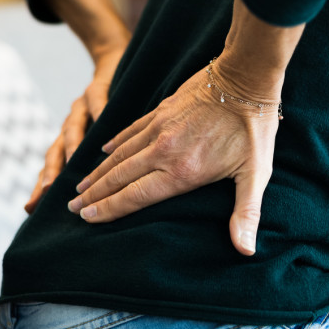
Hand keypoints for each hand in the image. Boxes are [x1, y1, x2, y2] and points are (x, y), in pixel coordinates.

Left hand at [23, 40, 128, 214]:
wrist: (114, 64)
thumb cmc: (109, 107)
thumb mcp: (99, 135)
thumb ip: (95, 160)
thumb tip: (94, 194)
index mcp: (68, 141)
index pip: (51, 168)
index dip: (40, 187)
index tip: (30, 210)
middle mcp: (69, 125)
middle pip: (55, 152)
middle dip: (51, 171)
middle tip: (47, 191)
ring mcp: (80, 107)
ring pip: (72, 128)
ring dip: (73, 145)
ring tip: (74, 161)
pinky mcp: (96, 88)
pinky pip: (97, 102)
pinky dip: (100, 111)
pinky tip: (104, 119)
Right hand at [65, 58, 282, 255]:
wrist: (245, 77)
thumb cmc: (254, 128)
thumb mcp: (256, 174)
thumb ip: (246, 213)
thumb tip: (245, 251)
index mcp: (182, 171)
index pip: (135, 196)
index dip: (109, 209)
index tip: (87, 219)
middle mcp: (163, 151)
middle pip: (119, 177)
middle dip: (94, 195)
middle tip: (72, 208)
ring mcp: (158, 128)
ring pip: (119, 155)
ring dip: (98, 172)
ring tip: (79, 186)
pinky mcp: (160, 110)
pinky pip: (130, 131)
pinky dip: (114, 143)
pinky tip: (103, 151)